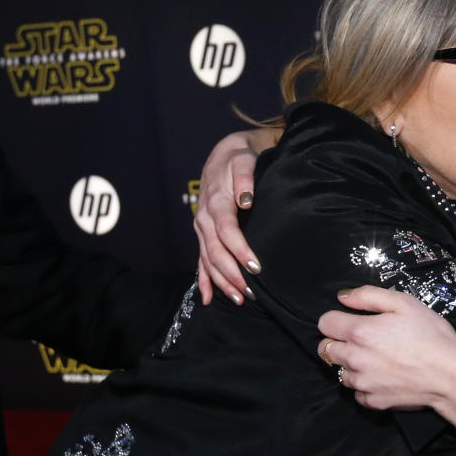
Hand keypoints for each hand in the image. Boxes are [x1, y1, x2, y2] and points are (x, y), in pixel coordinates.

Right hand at [194, 128, 272, 304]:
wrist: (224, 155)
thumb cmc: (238, 159)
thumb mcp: (243, 160)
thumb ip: (245, 178)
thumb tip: (246, 200)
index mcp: (216, 203)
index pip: (226, 231)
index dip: (239, 249)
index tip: (255, 266)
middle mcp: (204, 218)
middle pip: (215, 251)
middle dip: (231, 274)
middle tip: (250, 292)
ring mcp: (202, 229)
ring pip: (208, 260)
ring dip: (222, 281)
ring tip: (239, 300)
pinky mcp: (203, 234)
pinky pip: (201, 261)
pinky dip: (205, 280)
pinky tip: (209, 299)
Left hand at [316, 286, 455, 410]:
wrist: (451, 376)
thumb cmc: (432, 337)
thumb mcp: (405, 303)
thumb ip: (368, 296)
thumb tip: (343, 297)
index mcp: (360, 332)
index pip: (325, 323)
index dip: (337, 318)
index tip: (352, 320)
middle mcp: (354, 359)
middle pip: (326, 349)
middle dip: (338, 342)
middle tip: (364, 339)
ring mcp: (362, 383)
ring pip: (340, 372)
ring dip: (351, 365)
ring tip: (376, 359)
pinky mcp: (373, 401)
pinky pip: (357, 393)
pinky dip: (365, 385)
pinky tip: (383, 376)